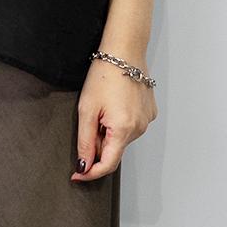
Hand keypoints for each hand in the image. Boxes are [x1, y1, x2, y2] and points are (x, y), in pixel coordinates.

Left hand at [71, 57, 156, 180]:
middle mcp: (140, 128)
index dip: (90, 173)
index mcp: (124, 129)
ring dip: (108, 133)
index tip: (77, 175)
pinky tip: (113, 105)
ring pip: (122, 139)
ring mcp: (147, 121)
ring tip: (101, 109)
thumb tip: (84, 165)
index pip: (107, 164)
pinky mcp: (149, 113)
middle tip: (87, 123)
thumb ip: (85, 142)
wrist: (124, 51)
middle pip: (114, 151)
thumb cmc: (105, 75)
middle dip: (97, 146)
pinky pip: (131, 127)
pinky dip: (118, 124)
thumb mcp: (86, 110)